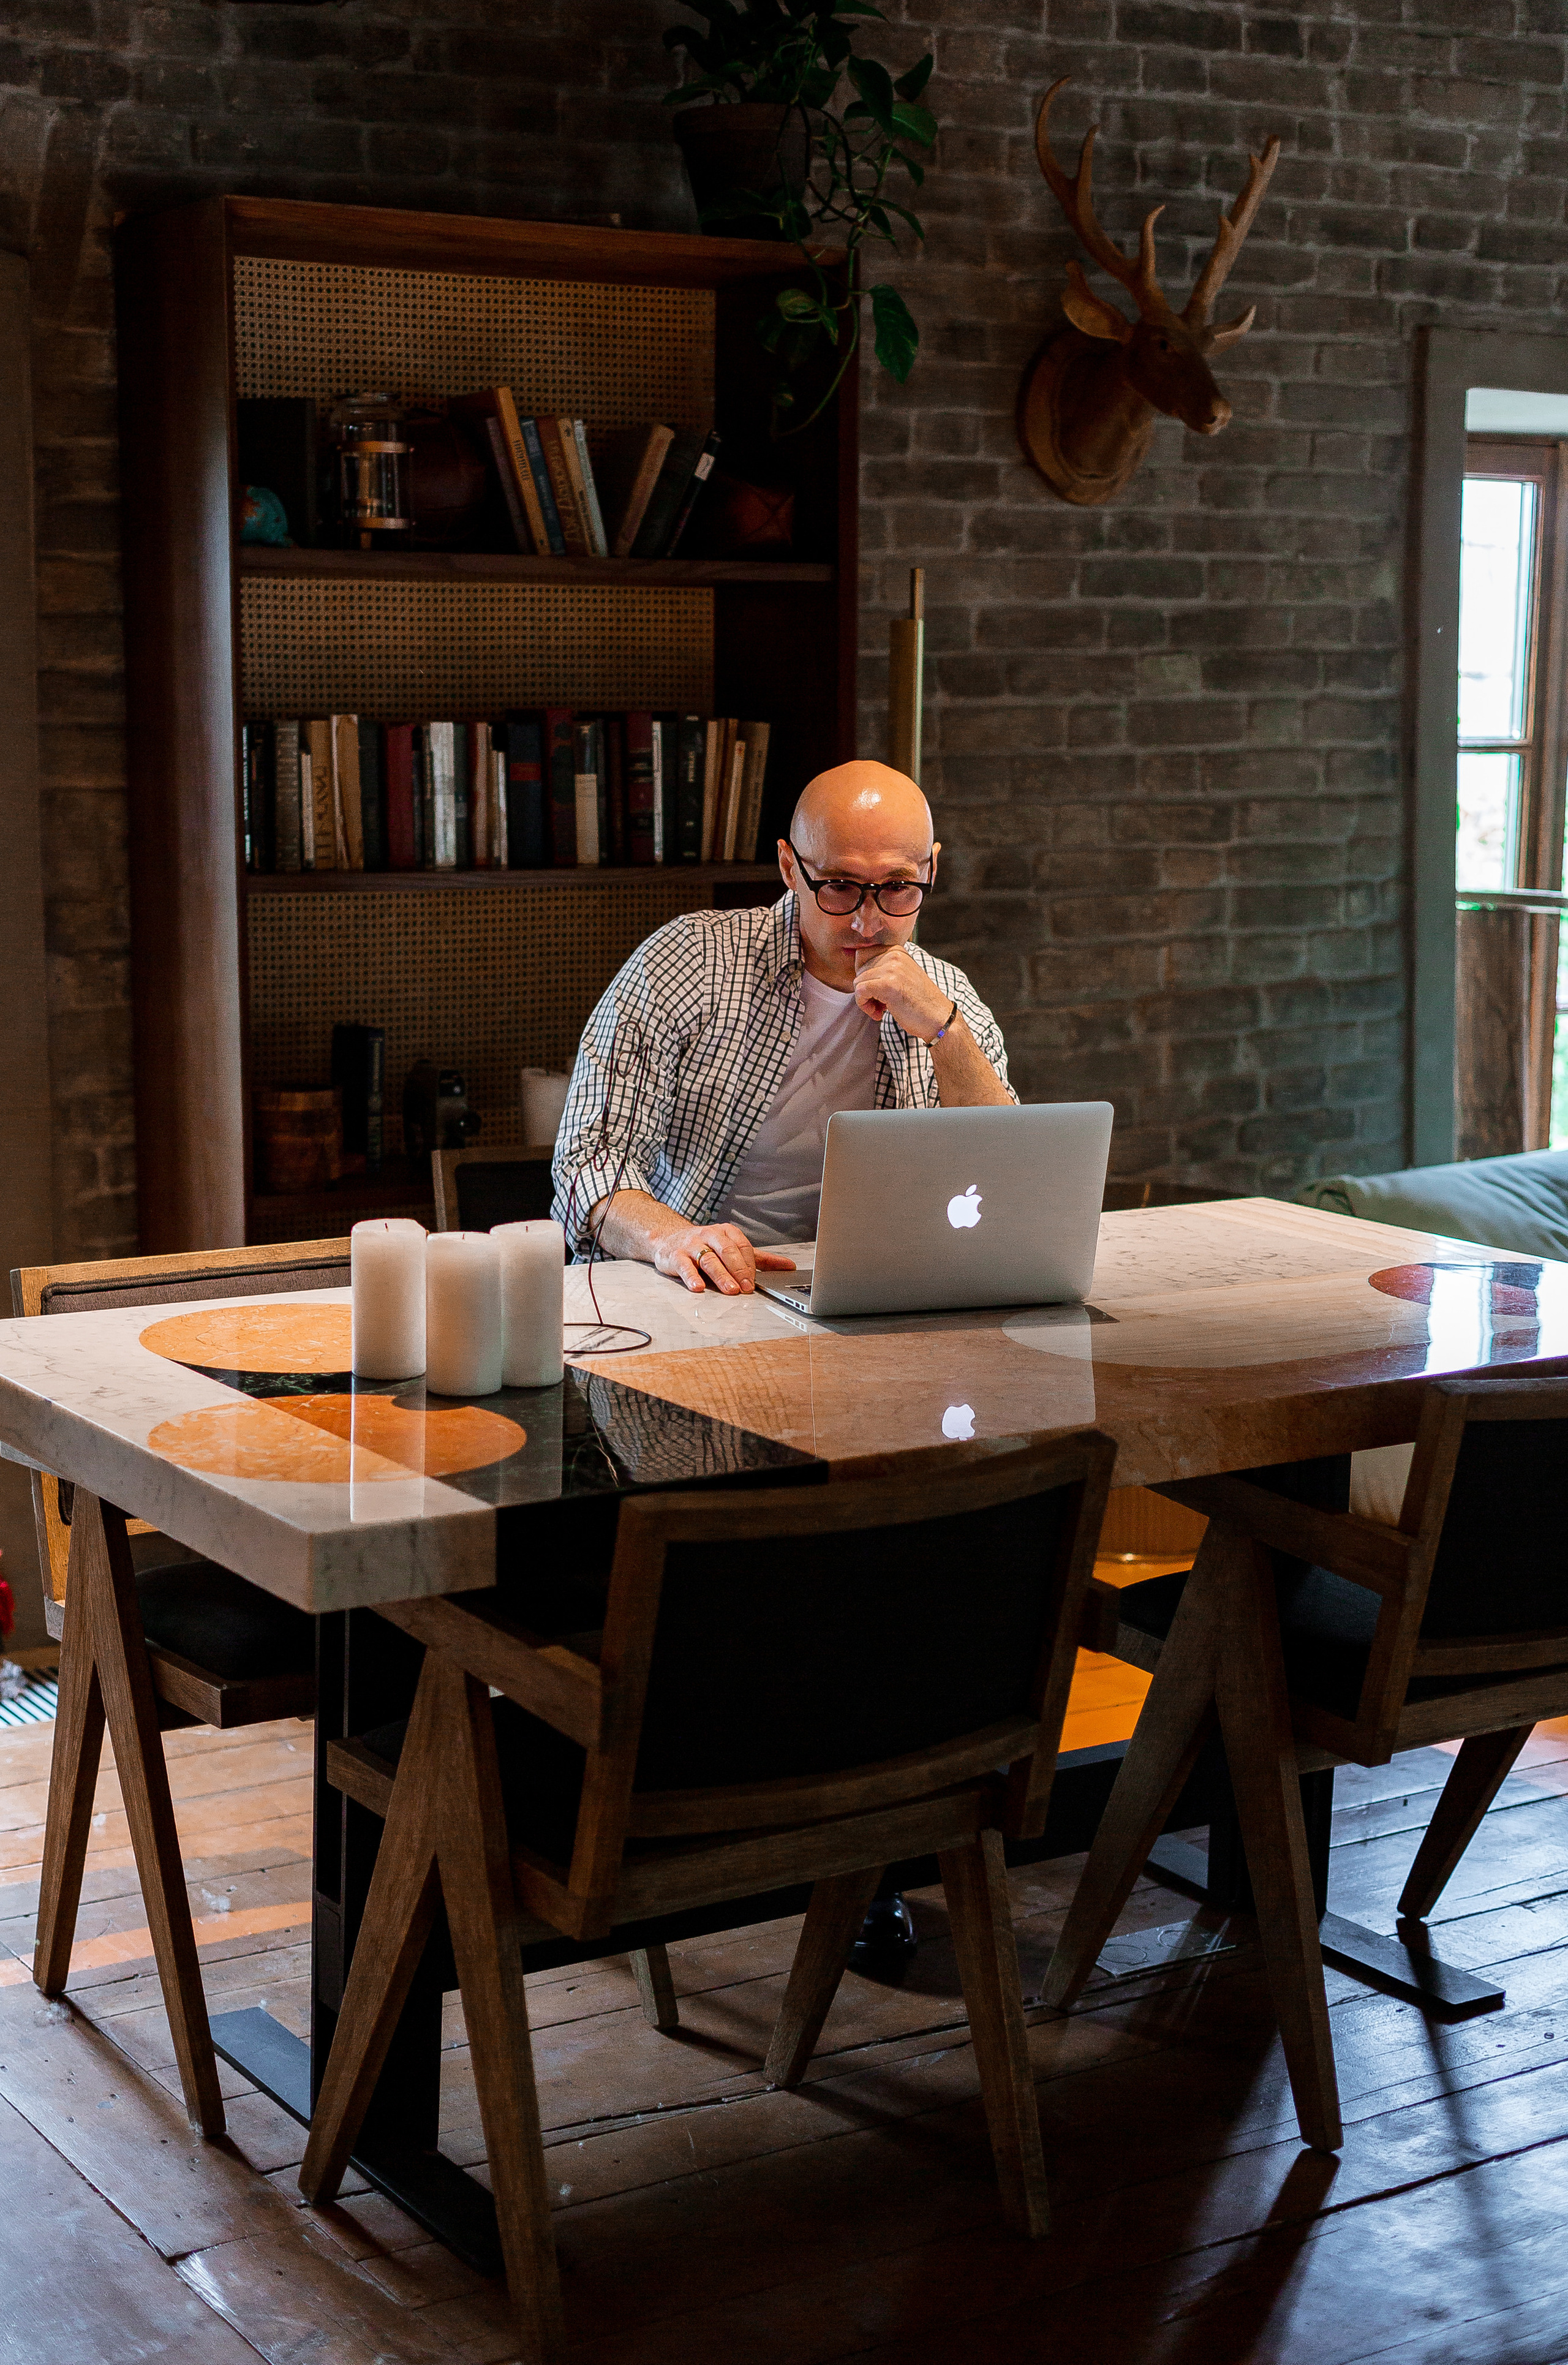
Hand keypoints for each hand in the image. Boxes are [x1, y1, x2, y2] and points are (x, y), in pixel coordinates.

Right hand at [652, 1222, 796, 1295]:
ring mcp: (691, 1245)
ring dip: (721, 1276)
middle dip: (738, 1270)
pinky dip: (691, 1277)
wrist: (668, 1239)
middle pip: (727, 1251)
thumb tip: (788, 1266)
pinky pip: (684, 1266)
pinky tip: (698, 1288)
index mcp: (726, 1232)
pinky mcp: (675, 1256)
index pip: (742, 1247)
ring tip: (730, 1291)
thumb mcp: (732, 1249)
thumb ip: (759, 1259)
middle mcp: (709, 1235)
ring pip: (708, 1259)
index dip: (749, 1265)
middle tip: (747, 1288)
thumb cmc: (704, 1246)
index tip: (754, 1282)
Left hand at [853, 944, 953, 1039]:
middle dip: (865, 989)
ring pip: (858, 982)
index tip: (876, 991)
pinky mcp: (887, 984)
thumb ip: (883, 969)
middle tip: (880, 1004)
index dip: (864, 975)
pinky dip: (864, 1005)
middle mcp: (894, 955)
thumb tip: (857, 975)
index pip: (862, 955)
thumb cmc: (919, 1002)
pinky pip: (860, 991)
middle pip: (859, 969)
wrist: (938, 1018)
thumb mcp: (902, 976)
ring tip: (881, 1010)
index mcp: (897, 951)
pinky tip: (878, 1013)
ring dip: (865, 1000)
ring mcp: (891, 969)